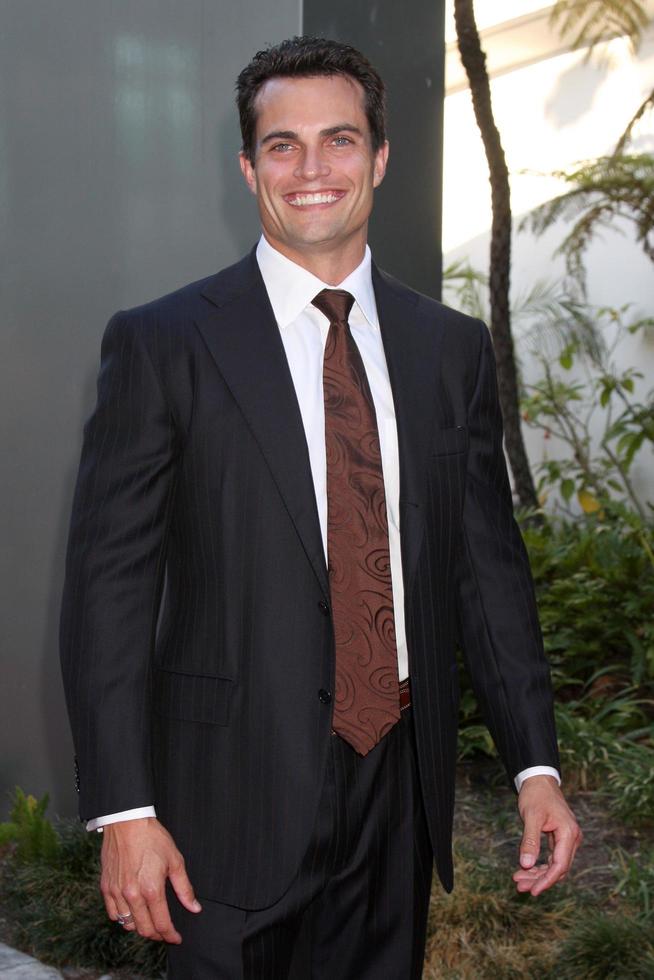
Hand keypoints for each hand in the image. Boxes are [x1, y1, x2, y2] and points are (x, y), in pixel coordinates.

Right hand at [100, 817, 200, 941]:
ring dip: (140, 927)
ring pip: (128, 925)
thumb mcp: (175, 860)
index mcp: (151, 889)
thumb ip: (184, 888)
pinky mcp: (106, 887)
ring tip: (150, 922)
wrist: (126, 822)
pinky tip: (132, 912)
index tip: (176, 938)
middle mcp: (132, 895)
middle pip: (144, 929)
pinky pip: (113, 914)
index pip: (162, 924)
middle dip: (157, 934)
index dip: (171, 935)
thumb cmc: (152, 838)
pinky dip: (123, 919)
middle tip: (165, 932)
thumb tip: (194, 907)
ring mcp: (117, 892)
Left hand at [512, 775, 581, 895]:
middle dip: (539, 880)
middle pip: (558, 868)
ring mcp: (567, 839)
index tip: (533, 891)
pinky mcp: (560, 839)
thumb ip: (530, 841)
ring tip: (519, 881)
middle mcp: (572, 839)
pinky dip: (540, 865)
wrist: (539, 779)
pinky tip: (526, 870)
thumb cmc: (536, 795)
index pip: (560, 865)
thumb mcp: (531, 817)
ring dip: (538, 874)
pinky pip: (552, 858)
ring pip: (554, 865)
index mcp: (568, 834)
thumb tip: (526, 865)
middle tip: (519, 887)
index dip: (547, 880)